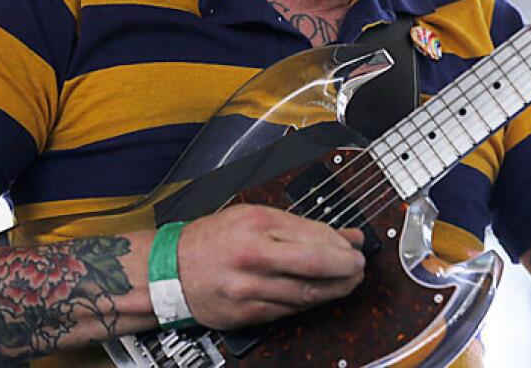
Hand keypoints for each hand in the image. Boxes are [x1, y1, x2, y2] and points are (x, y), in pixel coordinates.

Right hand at [176, 203, 365, 329]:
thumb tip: (345, 235)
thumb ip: (302, 226)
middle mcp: (254, 256)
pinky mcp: (246, 313)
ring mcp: (250, 288)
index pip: (315, 236)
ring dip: (335, 290)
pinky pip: (289, 310)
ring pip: (306, 294)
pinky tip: (319, 295)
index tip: (355, 247)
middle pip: (315, 266)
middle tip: (359, 267)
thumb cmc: (214, 239)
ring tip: (347, 282)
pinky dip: (310, 303)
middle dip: (346, 269)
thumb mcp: (255, 217)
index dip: (342, 245)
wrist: (171, 270)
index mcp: (257, 225)